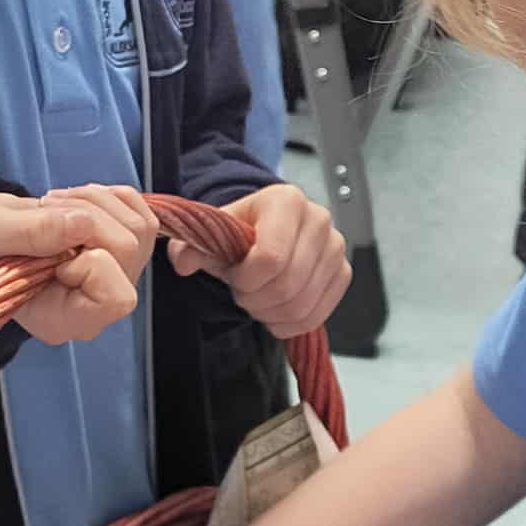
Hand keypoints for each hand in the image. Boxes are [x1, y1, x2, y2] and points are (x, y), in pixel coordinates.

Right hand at [0, 186, 158, 346]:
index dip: (91, 259)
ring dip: (96, 201)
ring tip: (54, 204)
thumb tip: (80, 225)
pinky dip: (111, 197)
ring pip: (139, 228)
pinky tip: (77, 203)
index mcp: (63, 320)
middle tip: (46, 211)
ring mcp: (115, 280)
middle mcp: (96, 307)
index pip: (115, 297)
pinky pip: (143, 214)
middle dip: (88, 216)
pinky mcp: (125, 253)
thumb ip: (29, 233)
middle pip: (129, 251)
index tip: (51, 251)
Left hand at [170, 183, 348, 337]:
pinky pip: (317, 315)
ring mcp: (335, 248)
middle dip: (256, 299)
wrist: (264, 232)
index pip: (271, 258)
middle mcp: (318, 220)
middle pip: (287, 285)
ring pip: (301, 305)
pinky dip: (289, 324)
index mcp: (287, 201)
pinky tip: (274, 313)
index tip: (233, 275)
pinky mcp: (342, 273)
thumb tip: (183, 262)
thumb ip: (191, 247)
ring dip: (270, 314)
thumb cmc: (240, 232)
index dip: (245, 279)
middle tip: (243, 292)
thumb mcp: (211, 234)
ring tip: (257, 300)